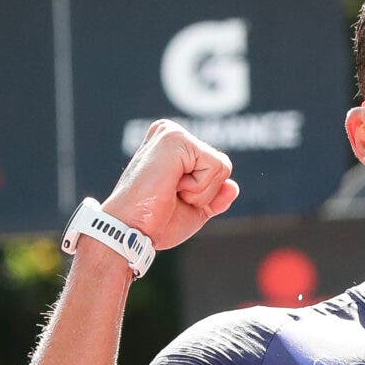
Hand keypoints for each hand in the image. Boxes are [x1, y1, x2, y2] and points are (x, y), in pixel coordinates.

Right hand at [104, 120, 239, 249]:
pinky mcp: (176, 139)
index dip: (204, 194)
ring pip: (222, 166)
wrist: (131, 231)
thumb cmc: (155, 222)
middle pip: (223, 166)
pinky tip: (171, 188)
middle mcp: (172, 133)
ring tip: (170, 192)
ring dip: (200, 192)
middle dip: (204, 193)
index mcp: (174, 146)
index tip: (172, 198)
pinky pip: (215, 166)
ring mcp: (173, 133)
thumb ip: (215, 196)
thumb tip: (233, 186)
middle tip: (170, 196)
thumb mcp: (194, 210)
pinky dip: (198, 188)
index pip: (217, 168)